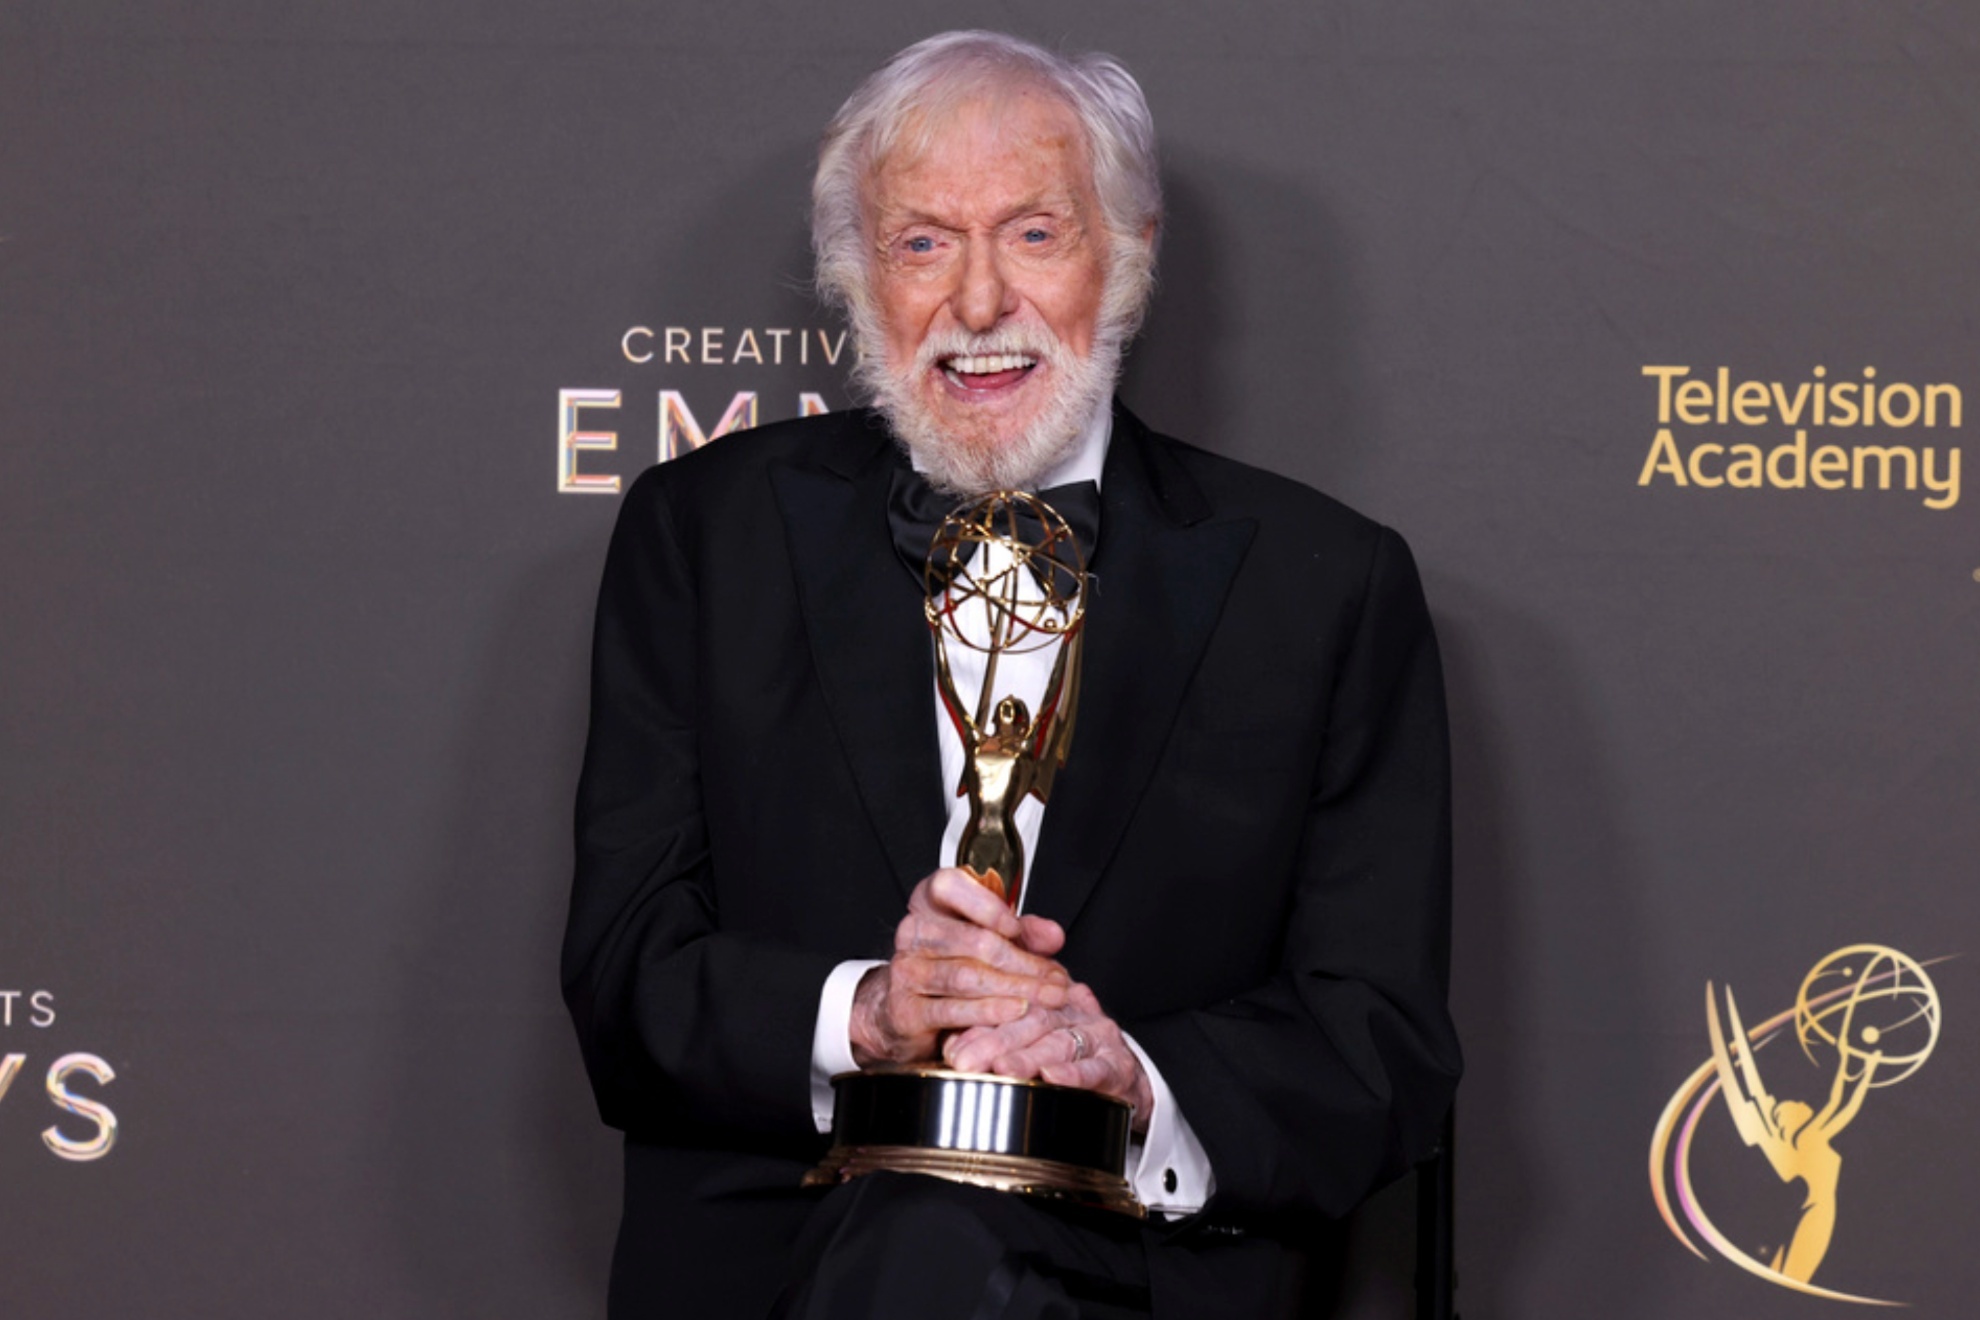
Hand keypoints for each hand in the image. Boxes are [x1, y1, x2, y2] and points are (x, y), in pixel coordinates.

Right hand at [848, 867, 1071, 1066]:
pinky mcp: (906, 1010)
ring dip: (1015, 988)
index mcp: (930, 903)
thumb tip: (1054, 935)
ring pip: (966, 977)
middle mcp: (913, 932)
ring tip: (1048, 997)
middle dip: (1023, 962)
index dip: (985, 905)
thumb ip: (1024, 935)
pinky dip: (990, 1011)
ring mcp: (906, 971)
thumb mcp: (991, 942)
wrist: (908, 1012)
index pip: (948, 886)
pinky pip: (952, 1010)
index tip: (1016, 927)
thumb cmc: (954, 967)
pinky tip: (1016, 1011)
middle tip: (1057, 980)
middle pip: (972, 940)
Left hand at [942, 981, 1155, 1131]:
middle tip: (965, 1061)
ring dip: (1028, 1056)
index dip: (980, 1024)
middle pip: (1032, 1020)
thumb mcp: (1035, 1040)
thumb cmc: (1072, 1058)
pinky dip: (1074, 1073)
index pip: (1012, 1003)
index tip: (951, 1046)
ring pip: (1060, 1041)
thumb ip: (996, 1036)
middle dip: (995, 1041)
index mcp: (1049, 1001)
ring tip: (1002, 1069)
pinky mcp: (1118, 1065)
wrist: (1126, 1080)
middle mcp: (1072, 1012)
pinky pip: (1096, 1067)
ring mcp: (1097, 1037)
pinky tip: (1052, 1077)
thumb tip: (949, 1046)